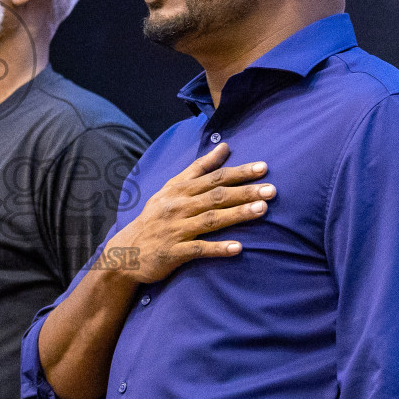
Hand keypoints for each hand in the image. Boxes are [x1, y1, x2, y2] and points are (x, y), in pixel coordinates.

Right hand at [106, 143, 271, 283]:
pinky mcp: (174, 251)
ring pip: (211, 219)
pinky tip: (238, 248)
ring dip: (237, 214)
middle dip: (245, 192)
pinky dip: (218, 248)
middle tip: (272, 190)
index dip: (239, 172)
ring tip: (262, 210)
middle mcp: (179, 206)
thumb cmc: (155, 217)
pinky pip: (199, 249)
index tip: (263, 167)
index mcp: (180, 189)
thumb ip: (199, 168)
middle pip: (216, 196)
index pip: (214, 177)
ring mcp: (176, 229)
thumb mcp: (172, 188)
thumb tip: (225, 147)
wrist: (126, 251)